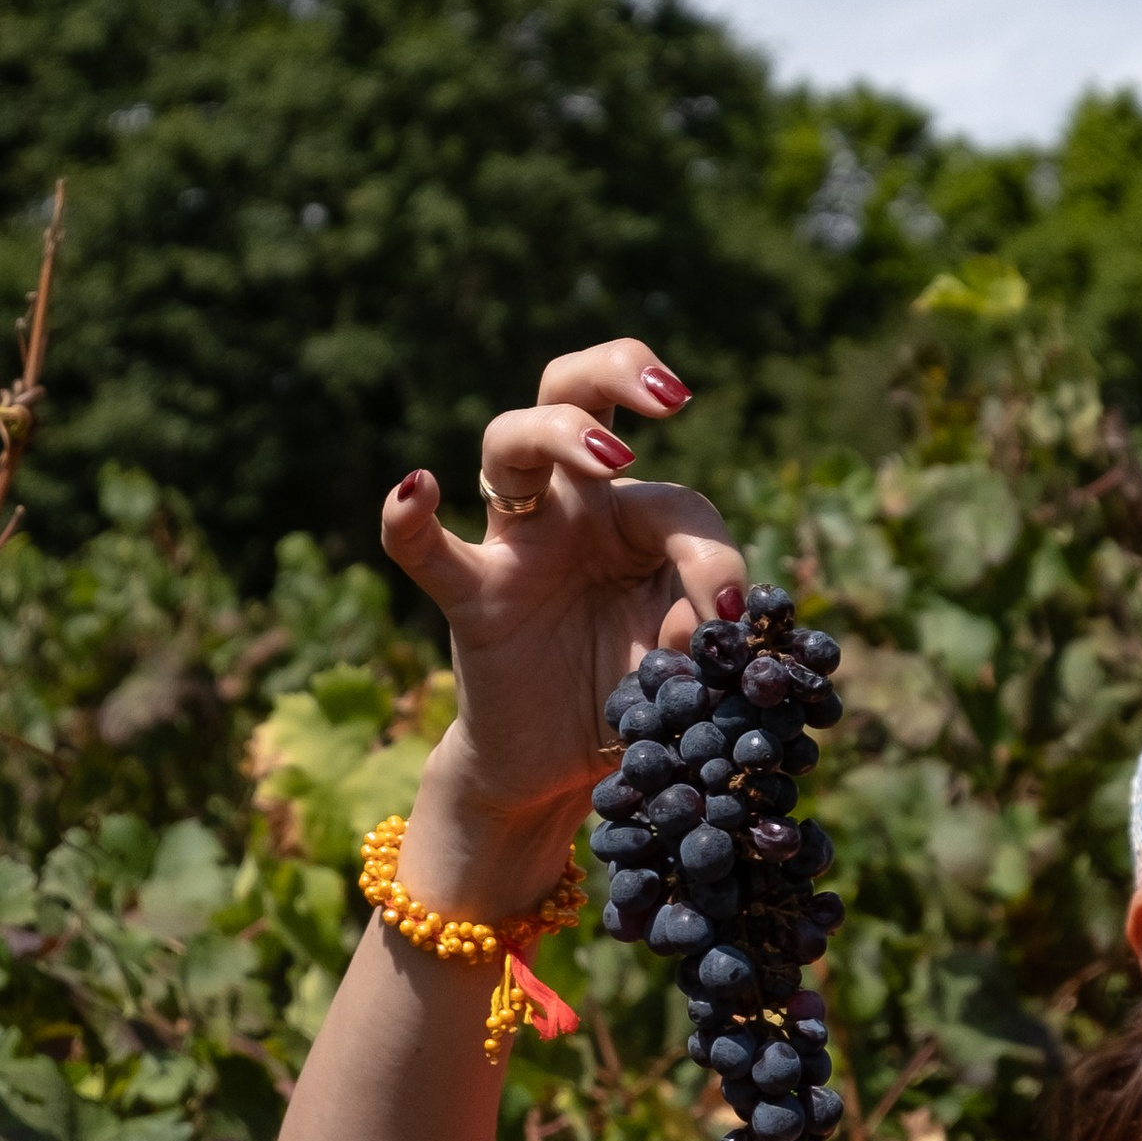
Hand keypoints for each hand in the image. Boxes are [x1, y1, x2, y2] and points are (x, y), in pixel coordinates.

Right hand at [380, 337, 744, 900]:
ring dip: (557, 432)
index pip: (678, 503)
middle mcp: (573, 510)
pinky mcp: (473, 598)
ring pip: (509, 441)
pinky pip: (427, 551)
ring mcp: (517, 545)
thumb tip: (718, 614)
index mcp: (634, 518)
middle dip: (619, 370)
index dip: (713, 554)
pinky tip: (415, 487)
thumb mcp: (686, 663)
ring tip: (612, 457)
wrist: (562, 769)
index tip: (732, 615)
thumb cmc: (629, 697)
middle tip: (673, 397)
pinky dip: (409, 518)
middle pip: (574, 393)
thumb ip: (703, 627)